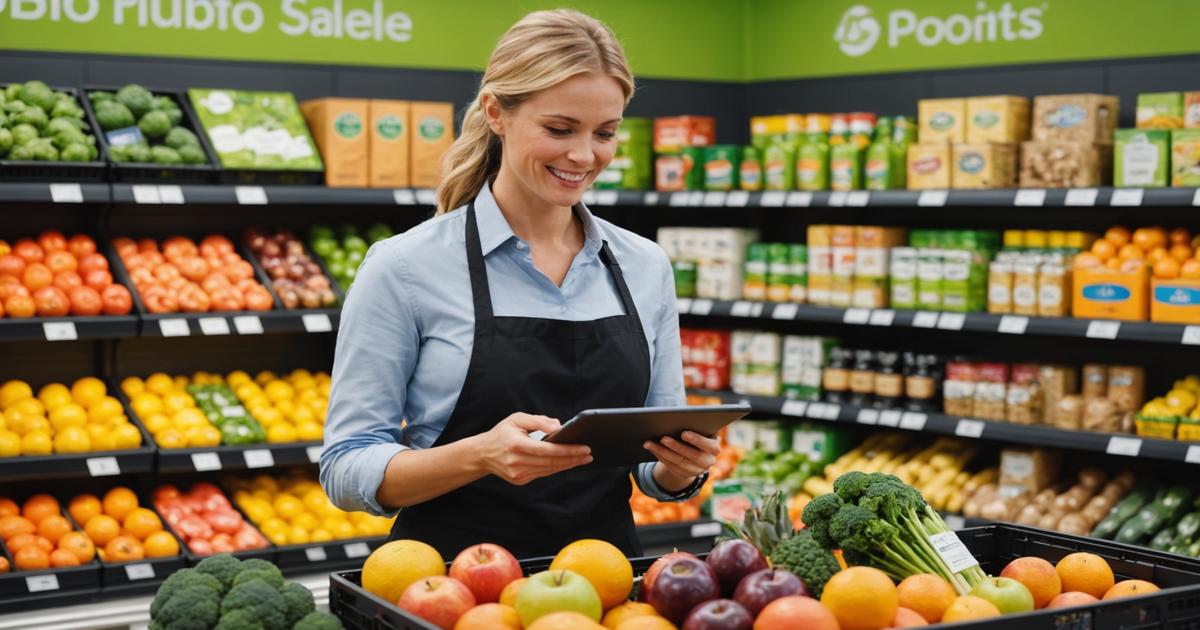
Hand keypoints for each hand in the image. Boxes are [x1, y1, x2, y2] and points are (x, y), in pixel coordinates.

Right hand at [472, 413, 591, 485]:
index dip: (568, 450)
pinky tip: (567, 463)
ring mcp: (518, 473)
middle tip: (589, 454)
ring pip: (549, 470)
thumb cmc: (502, 433)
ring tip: (583, 459)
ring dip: (568, 465)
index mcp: (517, 445)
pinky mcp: (520, 480)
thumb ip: (538, 421)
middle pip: (552, 462)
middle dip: (573, 458)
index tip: (584, 448)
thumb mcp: (517, 419)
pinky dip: (556, 468)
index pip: (548, 450)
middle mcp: (517, 462)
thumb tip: (558, 426)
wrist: (482, 453)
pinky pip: (543, 473)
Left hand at [644, 431, 719, 490]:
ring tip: (650, 443)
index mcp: (714, 448)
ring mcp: (695, 470)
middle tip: (663, 438)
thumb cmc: (697, 433)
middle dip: (676, 447)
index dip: (697, 440)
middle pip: (692, 456)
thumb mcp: (700, 430)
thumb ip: (695, 425)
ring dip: (663, 452)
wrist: (696, 453)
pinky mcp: (683, 474)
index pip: (709, 445)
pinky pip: (670, 466)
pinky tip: (651, 448)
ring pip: (678, 462)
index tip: (684, 433)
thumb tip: (678, 419)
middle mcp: (707, 462)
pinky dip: (659, 456)